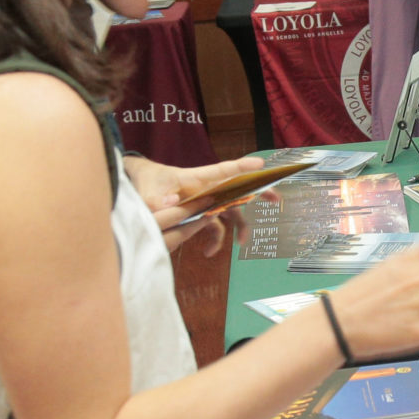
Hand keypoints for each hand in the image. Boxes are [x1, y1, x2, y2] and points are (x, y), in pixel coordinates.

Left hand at [134, 154, 263, 250]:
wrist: (142, 184)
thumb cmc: (149, 181)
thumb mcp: (149, 190)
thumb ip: (158, 199)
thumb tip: (171, 204)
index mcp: (198, 178)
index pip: (223, 171)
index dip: (242, 168)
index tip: (260, 165)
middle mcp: (208, 189)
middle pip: (238, 190)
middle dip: (258, 193)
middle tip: (276, 199)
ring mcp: (207, 201)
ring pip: (231, 211)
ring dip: (240, 227)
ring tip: (242, 243)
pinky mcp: (201, 213)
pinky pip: (215, 227)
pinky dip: (215, 240)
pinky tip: (208, 253)